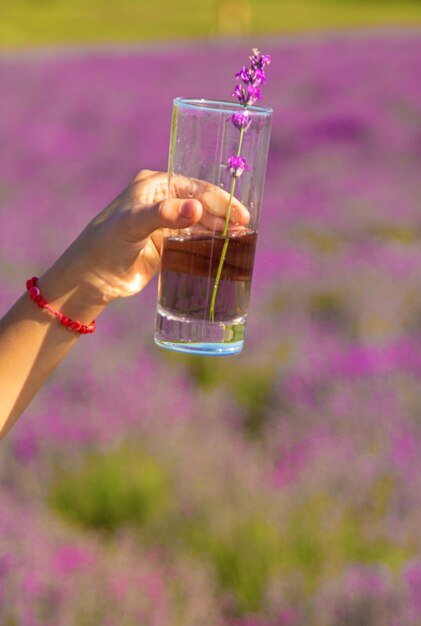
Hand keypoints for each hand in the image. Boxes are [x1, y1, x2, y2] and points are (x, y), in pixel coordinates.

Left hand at [56, 169, 249, 304]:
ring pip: (200, 222)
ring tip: (240, 237)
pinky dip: (210, 243)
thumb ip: (164, 215)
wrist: (92, 279)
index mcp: (154, 186)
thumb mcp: (133, 224)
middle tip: (244, 226)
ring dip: (219, 229)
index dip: (219, 199)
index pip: (194, 187)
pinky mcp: (167, 246)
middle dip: (223, 214)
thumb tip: (197, 208)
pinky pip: (194, 241)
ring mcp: (165, 225)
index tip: (239, 212)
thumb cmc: (106, 244)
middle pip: (201, 204)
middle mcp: (162, 202)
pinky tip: (226, 247)